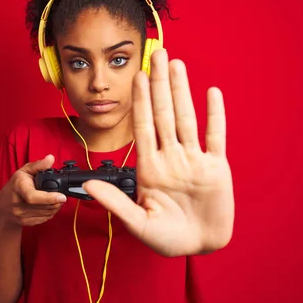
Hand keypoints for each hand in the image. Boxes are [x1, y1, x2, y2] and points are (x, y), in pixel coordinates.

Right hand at [0, 155, 66, 227]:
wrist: (3, 206)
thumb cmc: (15, 186)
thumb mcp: (24, 171)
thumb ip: (38, 165)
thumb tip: (51, 158)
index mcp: (18, 188)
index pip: (33, 197)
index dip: (49, 198)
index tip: (62, 197)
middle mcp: (18, 203)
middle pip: (44, 206)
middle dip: (57, 202)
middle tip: (62, 196)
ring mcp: (21, 215)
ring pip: (46, 214)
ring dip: (56, 207)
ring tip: (57, 200)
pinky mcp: (26, 223)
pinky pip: (44, 219)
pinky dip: (51, 212)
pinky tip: (50, 206)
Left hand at [83, 49, 234, 256]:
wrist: (200, 247)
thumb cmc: (167, 238)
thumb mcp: (137, 222)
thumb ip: (114, 201)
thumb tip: (85, 185)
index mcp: (150, 167)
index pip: (143, 126)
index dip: (140, 101)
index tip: (136, 76)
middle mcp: (171, 157)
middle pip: (164, 113)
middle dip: (160, 84)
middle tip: (157, 55)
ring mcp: (194, 160)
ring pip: (187, 118)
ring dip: (182, 91)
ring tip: (177, 64)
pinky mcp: (217, 168)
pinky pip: (216, 136)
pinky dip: (215, 115)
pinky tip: (211, 93)